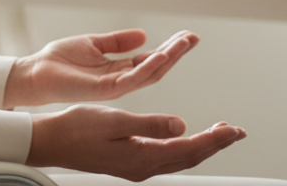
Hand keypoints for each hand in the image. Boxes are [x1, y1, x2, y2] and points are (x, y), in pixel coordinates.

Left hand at [3, 29, 197, 108]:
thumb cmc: (59, 61)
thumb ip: (117, 41)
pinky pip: (132, 78)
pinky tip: (160, 55)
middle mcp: (120, 79)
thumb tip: (142, 35)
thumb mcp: (93, 44)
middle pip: (156, 67)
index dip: (169, 48)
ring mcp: (115, 86)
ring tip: (183, 43)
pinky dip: (147, 67)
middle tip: (193, 37)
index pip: (150, 59)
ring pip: (149, 73)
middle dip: (176, 52)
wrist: (36, 73)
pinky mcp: (105, 89)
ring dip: (168, 58)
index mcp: (118, 69)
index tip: (187, 35)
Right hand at [27, 104, 245, 180]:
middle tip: (236, 131)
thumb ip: (149, 124)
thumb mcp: (114, 120)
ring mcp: (136, 167)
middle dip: (215, 144)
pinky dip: (183, 145)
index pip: (188, 149)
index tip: (234, 129)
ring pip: (179, 158)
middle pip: (189, 157)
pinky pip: (166, 157)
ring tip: (218, 132)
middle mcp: (142, 167)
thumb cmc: (77, 128)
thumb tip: (181, 125)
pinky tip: (183, 137)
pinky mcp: (129, 162)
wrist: (51, 142)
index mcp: (141, 158)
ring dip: (201, 145)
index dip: (215, 140)